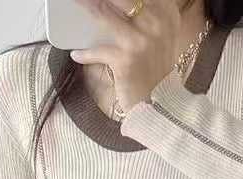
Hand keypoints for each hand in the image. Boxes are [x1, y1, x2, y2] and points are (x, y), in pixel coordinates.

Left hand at [70, 0, 186, 114]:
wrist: (161, 104)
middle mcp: (157, 22)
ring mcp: (141, 40)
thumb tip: (110, 5)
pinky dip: (85, 54)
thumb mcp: (159, 36)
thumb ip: (146, 14)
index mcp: (166, 12)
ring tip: (76, 1)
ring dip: (86, 5)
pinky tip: (76, 54)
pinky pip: (99, 50)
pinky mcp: (126, 59)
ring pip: (105, 13)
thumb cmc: (155, 69)